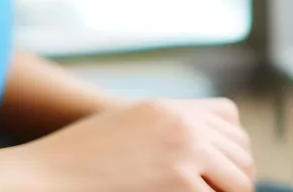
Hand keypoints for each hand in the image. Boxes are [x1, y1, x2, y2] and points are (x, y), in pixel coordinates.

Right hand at [0, 96, 257, 191]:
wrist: (50, 176)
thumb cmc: (83, 159)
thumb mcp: (129, 127)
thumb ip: (167, 131)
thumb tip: (204, 152)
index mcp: (169, 109)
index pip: (231, 123)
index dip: (228, 151)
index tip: (214, 172)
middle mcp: (182, 126)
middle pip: (242, 156)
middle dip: (231, 181)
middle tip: (203, 189)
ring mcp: (184, 155)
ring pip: (240, 184)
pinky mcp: (181, 185)